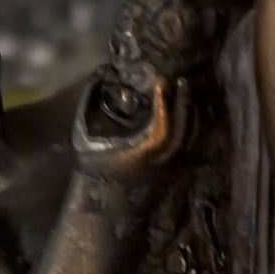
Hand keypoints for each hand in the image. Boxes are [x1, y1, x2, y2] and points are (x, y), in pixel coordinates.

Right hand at [73, 73, 189, 181]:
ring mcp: (170, 166)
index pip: (163, 127)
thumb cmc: (92, 166)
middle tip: (181, 80)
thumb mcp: (83, 132)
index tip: (161, 82)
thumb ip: (90, 99)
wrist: (103, 202)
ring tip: (185, 91)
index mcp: (142, 153)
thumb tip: (101, 71)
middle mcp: (161, 161)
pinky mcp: (173, 168)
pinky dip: (191, 125)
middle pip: (184, 130)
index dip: (164, 102)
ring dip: (190, 112)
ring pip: (190, 137)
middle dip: (184, 102)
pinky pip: (189, 144)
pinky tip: (186, 111)